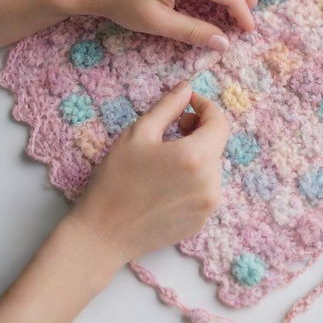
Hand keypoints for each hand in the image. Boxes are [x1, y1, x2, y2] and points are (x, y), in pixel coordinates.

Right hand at [70, 81, 228, 263]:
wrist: (102, 235)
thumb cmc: (115, 180)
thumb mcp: (138, 133)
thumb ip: (168, 106)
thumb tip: (187, 88)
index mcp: (196, 157)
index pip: (220, 122)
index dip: (206, 107)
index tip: (188, 103)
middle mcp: (211, 183)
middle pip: (216, 144)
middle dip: (198, 130)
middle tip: (173, 128)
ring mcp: (208, 205)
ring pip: (211, 167)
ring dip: (196, 154)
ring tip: (166, 158)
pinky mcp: (201, 221)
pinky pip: (205, 189)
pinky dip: (193, 178)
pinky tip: (166, 182)